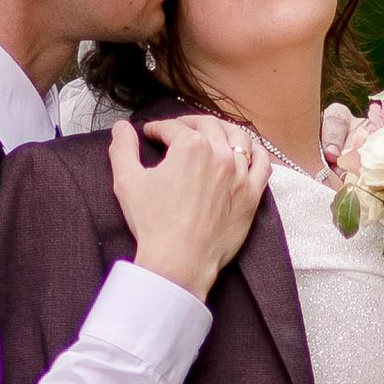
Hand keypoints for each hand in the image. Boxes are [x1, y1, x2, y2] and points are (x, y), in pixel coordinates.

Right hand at [110, 114, 266, 297]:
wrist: (180, 261)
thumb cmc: (154, 223)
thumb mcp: (127, 182)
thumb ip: (122, 149)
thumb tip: (120, 127)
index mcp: (191, 147)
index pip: (173, 128)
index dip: (157, 128)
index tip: (150, 133)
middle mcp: (220, 154)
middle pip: (208, 125)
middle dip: (189, 122)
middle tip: (177, 129)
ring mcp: (240, 174)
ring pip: (239, 138)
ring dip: (223, 129)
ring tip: (212, 133)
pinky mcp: (252, 195)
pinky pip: (262, 164)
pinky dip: (255, 152)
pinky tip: (246, 151)